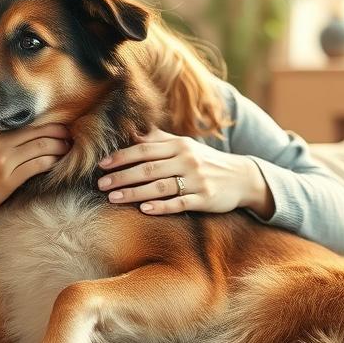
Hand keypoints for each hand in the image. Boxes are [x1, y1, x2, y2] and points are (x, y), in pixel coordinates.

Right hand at [0, 124, 71, 229]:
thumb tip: (20, 119)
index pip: (25, 119)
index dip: (46, 120)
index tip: (58, 123)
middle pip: (37, 130)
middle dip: (58, 132)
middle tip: (69, 134)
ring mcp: (2, 160)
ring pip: (42, 146)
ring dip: (59, 146)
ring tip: (67, 147)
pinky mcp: (8, 179)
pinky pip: (38, 165)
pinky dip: (52, 161)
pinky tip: (57, 161)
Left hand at [97, 129, 272, 217]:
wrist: (242, 177)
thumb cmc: (205, 161)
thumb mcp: (185, 146)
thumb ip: (158, 140)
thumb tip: (130, 133)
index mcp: (179, 146)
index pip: (144, 150)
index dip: (121, 157)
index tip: (102, 165)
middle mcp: (187, 160)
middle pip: (148, 169)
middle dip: (122, 176)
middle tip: (101, 185)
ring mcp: (197, 180)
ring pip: (161, 187)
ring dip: (135, 193)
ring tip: (114, 198)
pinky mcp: (206, 199)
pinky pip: (180, 203)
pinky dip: (162, 206)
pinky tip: (144, 209)